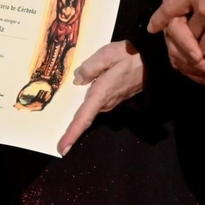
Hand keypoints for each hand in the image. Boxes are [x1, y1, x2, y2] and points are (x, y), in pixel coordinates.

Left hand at [58, 39, 143, 155]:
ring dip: (77, 113)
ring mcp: (110, 103)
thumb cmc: (129, 57)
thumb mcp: (107, 55)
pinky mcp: (113, 99)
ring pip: (89, 109)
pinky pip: (95, 103)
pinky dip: (85, 104)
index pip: (84, 118)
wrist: (152, 62)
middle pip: (83, 117)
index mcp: (101, 94)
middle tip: (52, 137)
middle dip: (69, 126)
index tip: (62, 149)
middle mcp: (105, 104)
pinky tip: (76, 96)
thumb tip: (77, 80)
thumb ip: (89, 67)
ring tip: (57, 116)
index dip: (72, 134)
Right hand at [159, 14, 204, 87]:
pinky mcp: (187, 53)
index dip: (185, 44)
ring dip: (197, 71)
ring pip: (180, 61)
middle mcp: (173, 28)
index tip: (198, 56)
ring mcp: (178, 42)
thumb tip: (161, 27)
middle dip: (194, 62)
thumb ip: (182, 6)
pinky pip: (187, 68)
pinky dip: (198, 76)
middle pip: (176, 49)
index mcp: (176, 13)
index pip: (175, 30)